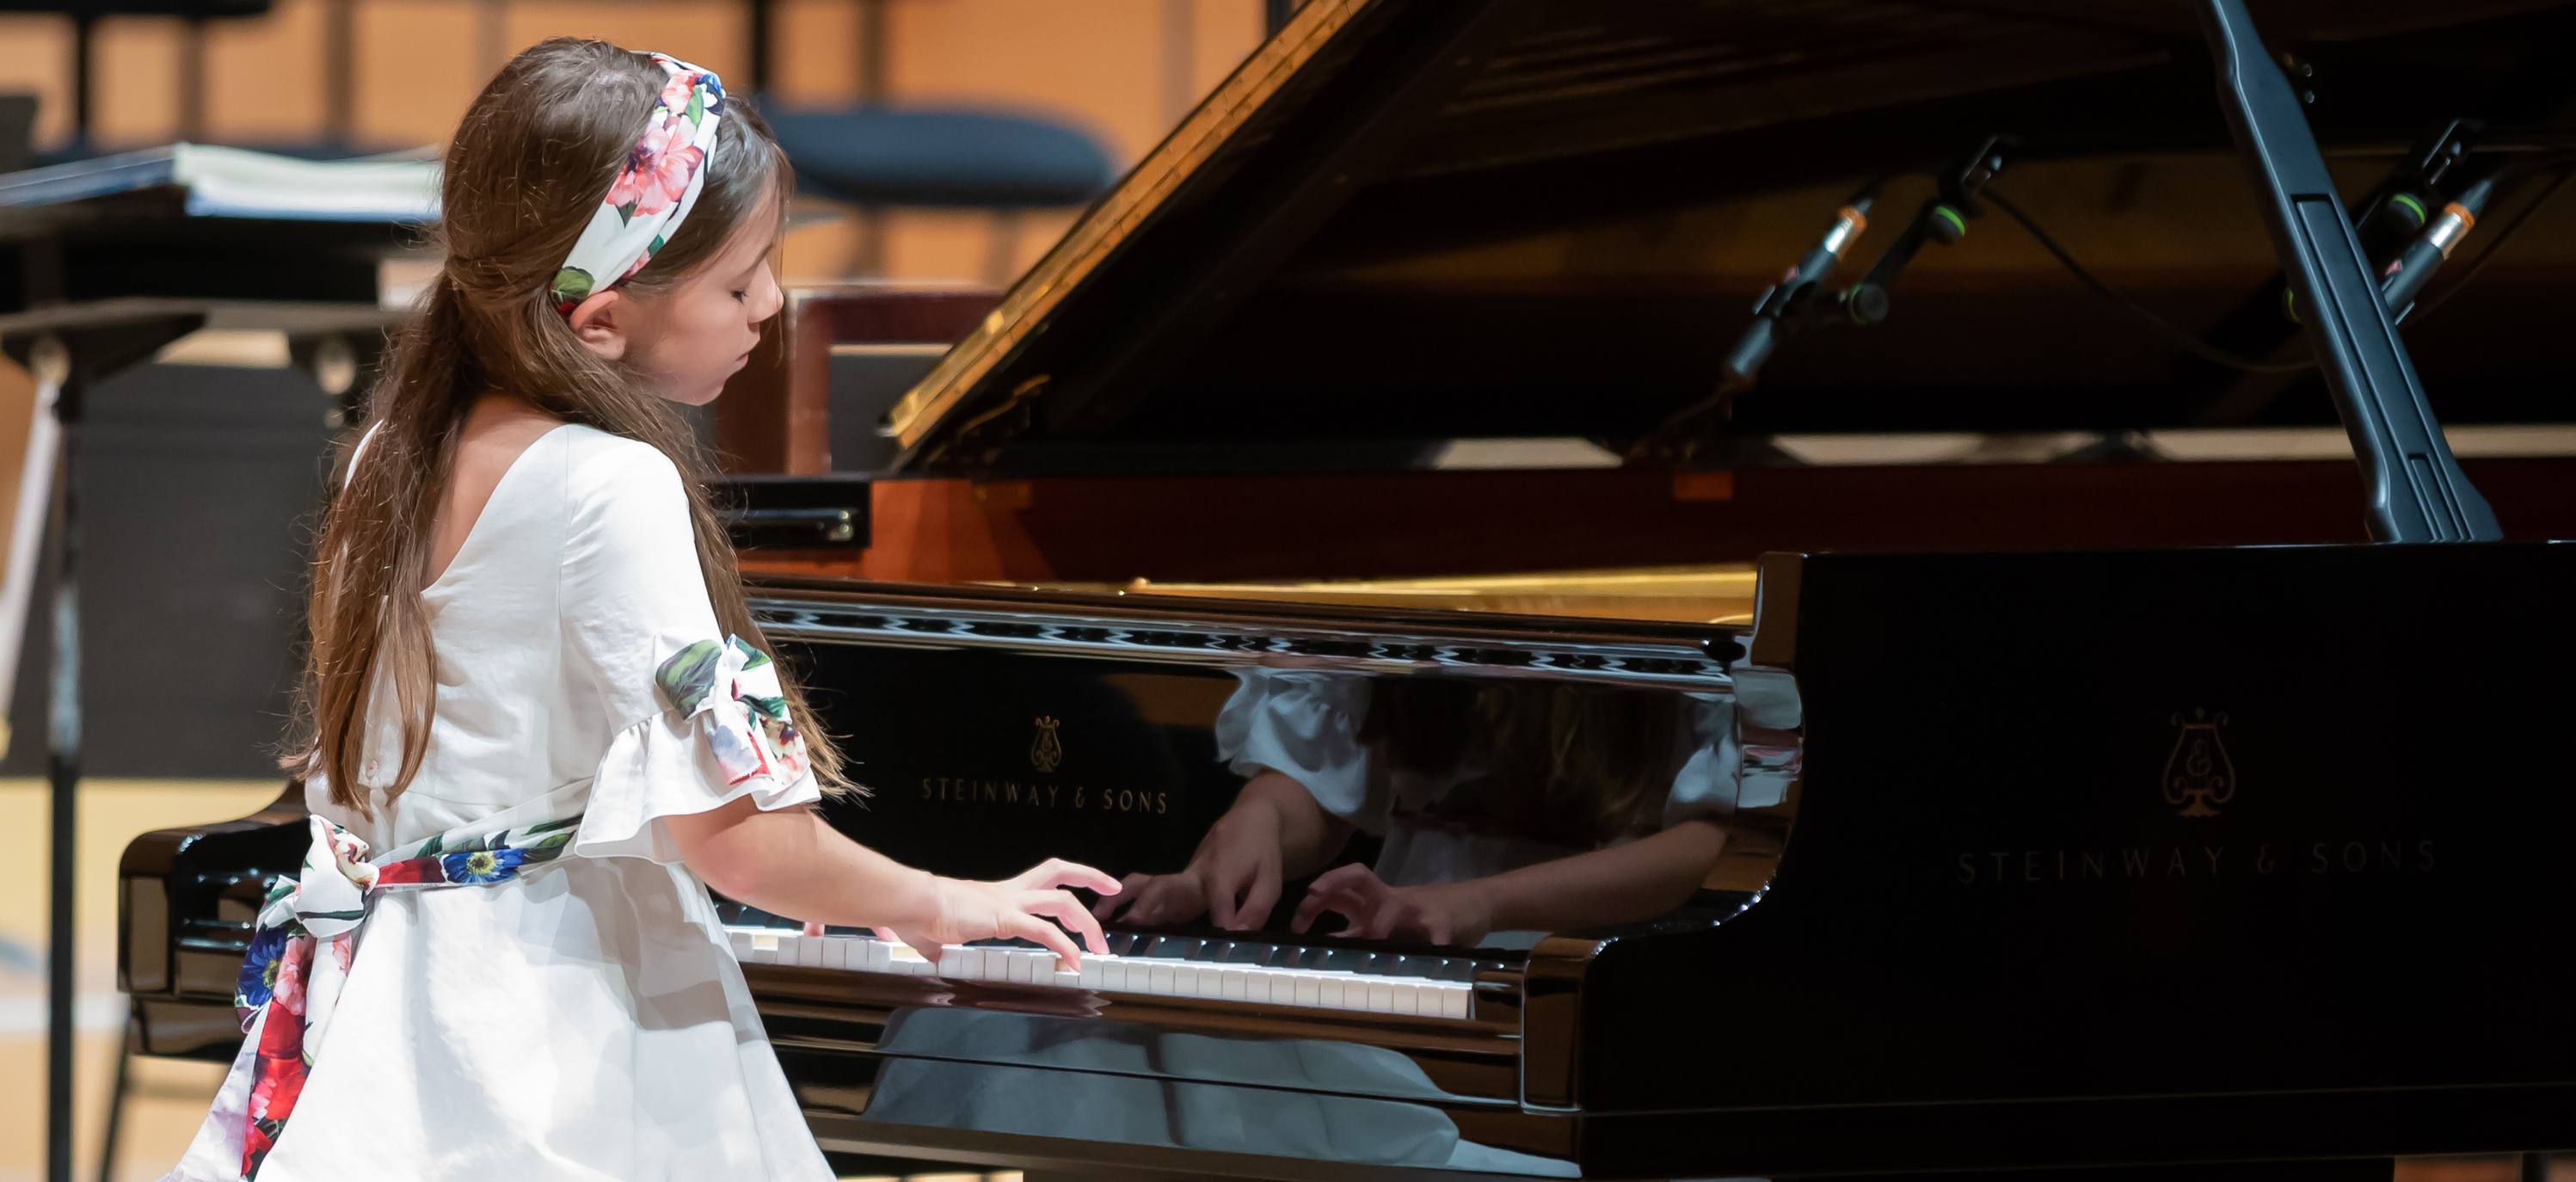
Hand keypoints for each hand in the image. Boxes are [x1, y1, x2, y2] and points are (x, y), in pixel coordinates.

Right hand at [805, 858, 1119, 971]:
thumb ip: (940, 945)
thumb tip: (932, 956)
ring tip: (1099, 948)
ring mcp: (1008, 902)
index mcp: (998, 894)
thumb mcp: (934, 934)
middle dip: (1091, 878)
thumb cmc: (916, 914)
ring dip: (1087, 923)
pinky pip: (1044, 931)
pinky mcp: (1004, 918)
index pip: (1042, 877)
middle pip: (1060, 873)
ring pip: (1062, 901)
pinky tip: (1074, 963)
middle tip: (1114, 890)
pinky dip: (1064, 946)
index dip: (1068, 878)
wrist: (908, 902)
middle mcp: (1009, 892)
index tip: (1087, 888)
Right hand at [1094, 804, 1283, 930]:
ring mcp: (1181, 878)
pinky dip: (1125, 900)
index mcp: (1220, 875)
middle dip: (1147, 905)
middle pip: (1166, 887)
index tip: (1223, 946)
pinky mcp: (1176, 884)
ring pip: (1148, 885)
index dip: (1222, 924)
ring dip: (1123, 900)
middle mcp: (1194, 876)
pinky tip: (1109, 916)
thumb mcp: (1270, 881)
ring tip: (1101, 918)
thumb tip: (1238, 934)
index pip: (1218, 903)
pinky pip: (1148, 889)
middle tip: (1129, 924)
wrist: (1249, 821)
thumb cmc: (1260, 852)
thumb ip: (1256, 909)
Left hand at [1291, 864, 1492, 946]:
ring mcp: (1417, 907)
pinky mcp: (1444, 920)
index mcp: (1372, 902)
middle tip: (1312, 894)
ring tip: (1372, 938)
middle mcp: (1389, 899)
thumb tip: (1318, 948)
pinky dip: (1433, 944)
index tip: (1295, 924)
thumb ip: (1355, 932)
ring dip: (1380, 923)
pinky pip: (1437, 932)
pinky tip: (1432, 955)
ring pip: (1393, 904)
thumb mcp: (1384, 924)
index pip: (1337, 890)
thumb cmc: (1420, 918)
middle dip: (1333, 883)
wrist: (1474, 904)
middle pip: (1357, 876)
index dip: (1313, 901)